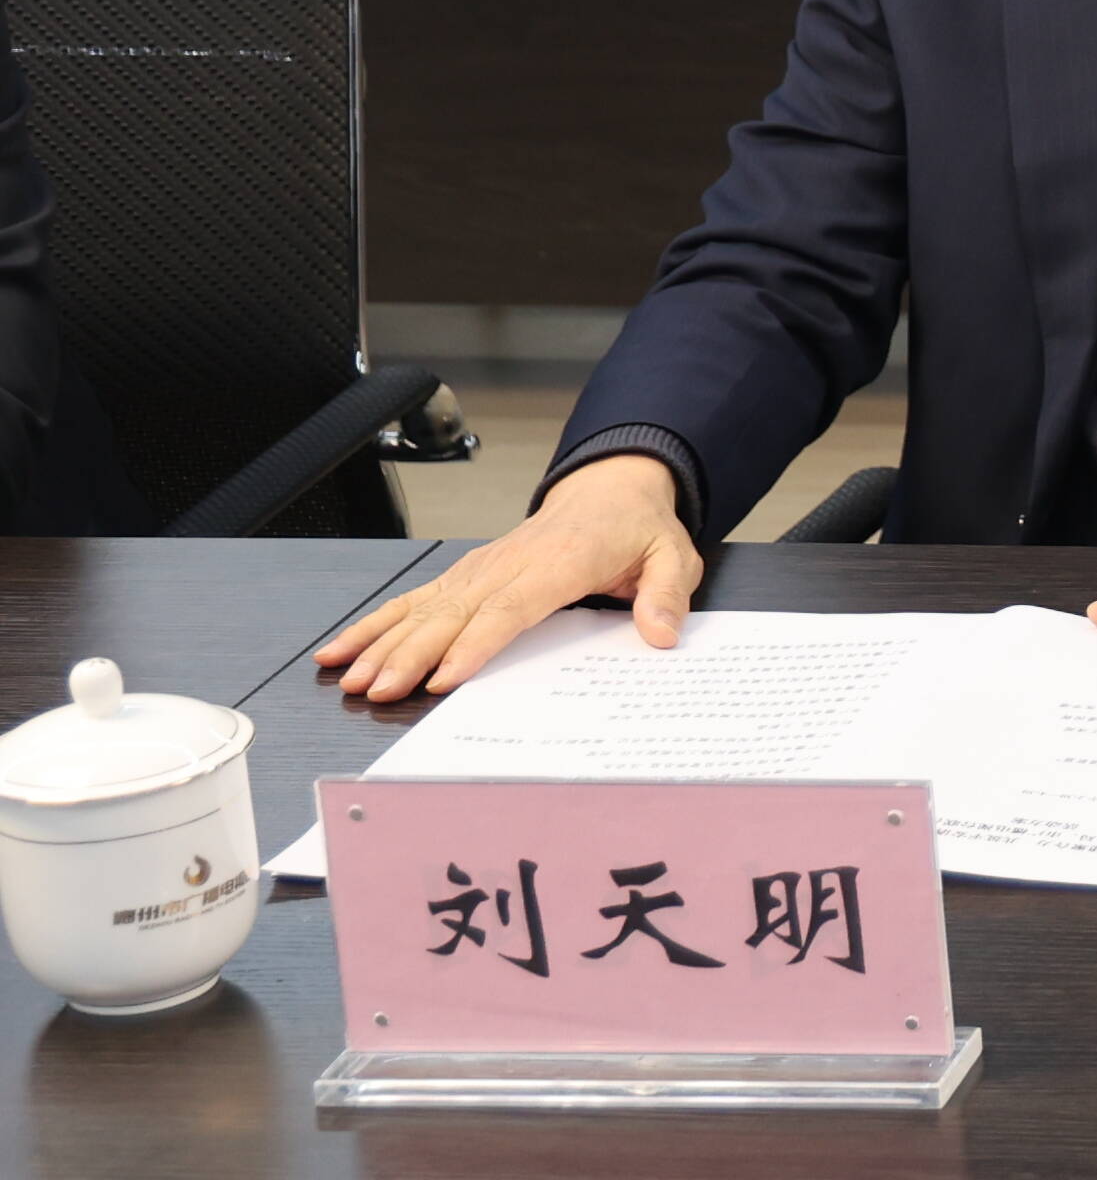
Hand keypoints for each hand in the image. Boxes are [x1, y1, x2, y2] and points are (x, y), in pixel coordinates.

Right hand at [316, 453, 703, 705]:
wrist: (610, 489)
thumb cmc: (638, 528)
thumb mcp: (672, 556)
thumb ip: (666, 596)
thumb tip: (662, 635)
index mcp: (560, 561)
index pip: (510, 607)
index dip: (474, 644)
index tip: (444, 678)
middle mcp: (510, 562)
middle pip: (453, 612)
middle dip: (410, 653)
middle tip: (378, 690)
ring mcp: (481, 566)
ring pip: (423, 607)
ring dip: (382, 642)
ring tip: (349, 677)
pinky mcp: (466, 573)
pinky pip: (415, 598)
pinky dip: (376, 623)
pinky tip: (341, 649)